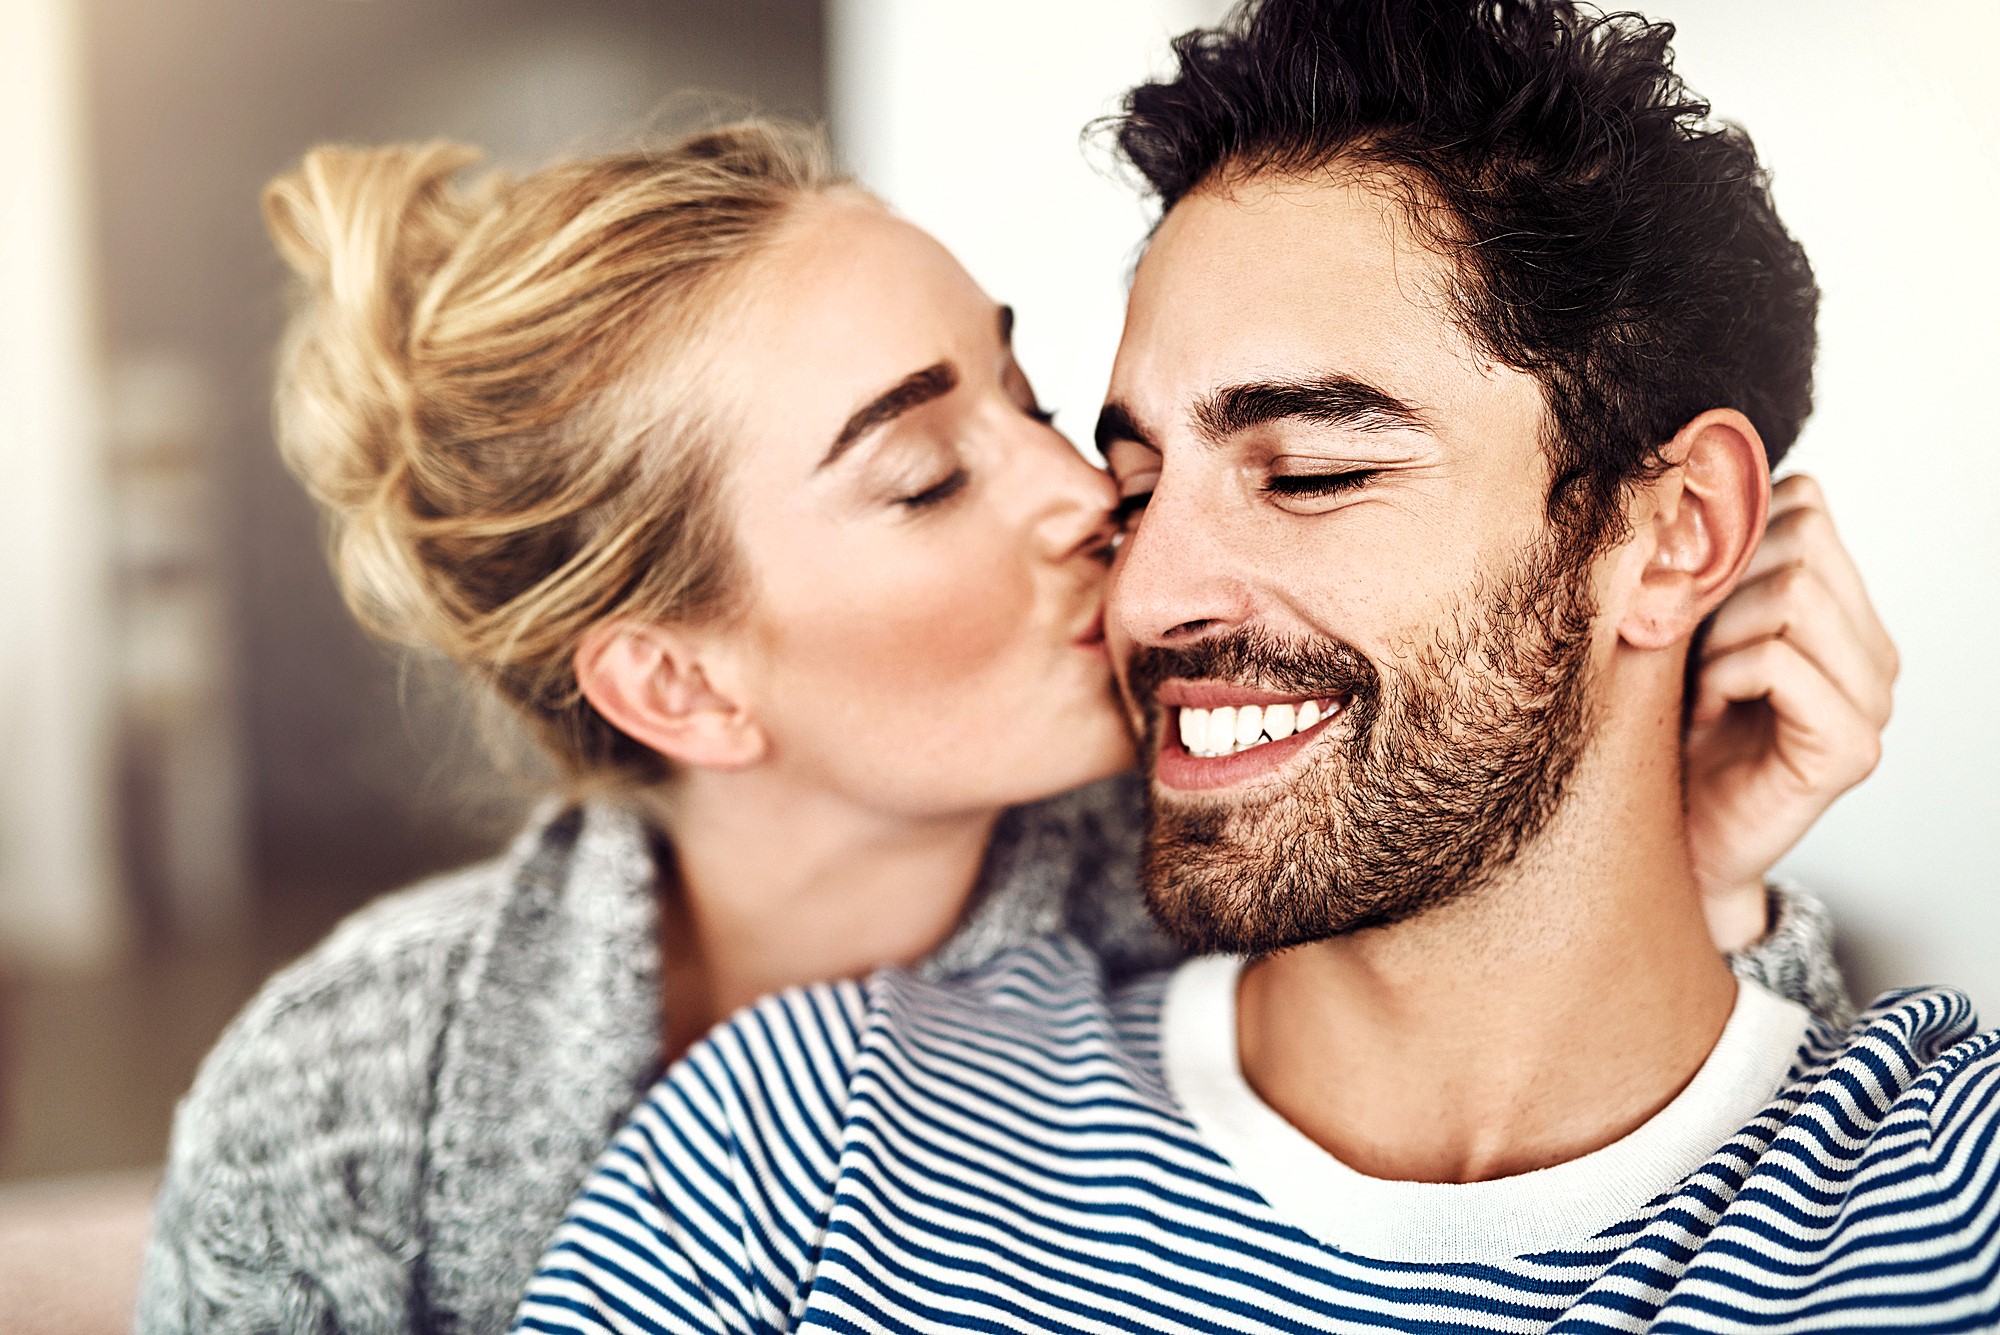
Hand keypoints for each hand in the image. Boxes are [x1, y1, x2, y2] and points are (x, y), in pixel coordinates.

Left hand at [1684, 474, 1897, 950]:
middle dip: (1720, 583)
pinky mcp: (1852, 748)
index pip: (1804, 502)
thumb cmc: (1660, 728)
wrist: (1666, 837)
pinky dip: (1722, 677)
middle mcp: (1872, 647)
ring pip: (1793, 594)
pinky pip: (1779, 660)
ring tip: (1696, 685)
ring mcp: (1873, 698)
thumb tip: (1683, 460)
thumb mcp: (1676, 623)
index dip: (1729, 531)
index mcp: (1840, 606)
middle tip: (1683, 647)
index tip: (1685, 594)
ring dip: (1717, 633)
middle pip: (1800, 539)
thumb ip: (1701, 557)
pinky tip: (1704, 714)